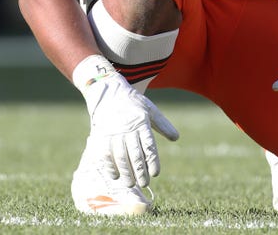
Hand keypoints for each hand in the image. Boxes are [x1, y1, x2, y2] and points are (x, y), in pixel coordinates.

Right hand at [82, 71, 178, 187]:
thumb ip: (163, 125)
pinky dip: (110, 166)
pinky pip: (105, 154)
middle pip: (134, 154)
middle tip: (145, 183)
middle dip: (140, 171)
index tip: (155, 173)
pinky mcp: (101, 136)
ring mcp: (113, 132)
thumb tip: (176, 138)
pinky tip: (116, 176)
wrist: (109, 93)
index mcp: (141, 122)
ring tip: (131, 184)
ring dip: (126, 172)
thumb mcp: (150, 110)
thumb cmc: (133, 103)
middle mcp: (127, 128)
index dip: (152, 161)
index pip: (148, 145)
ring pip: (120, 156)